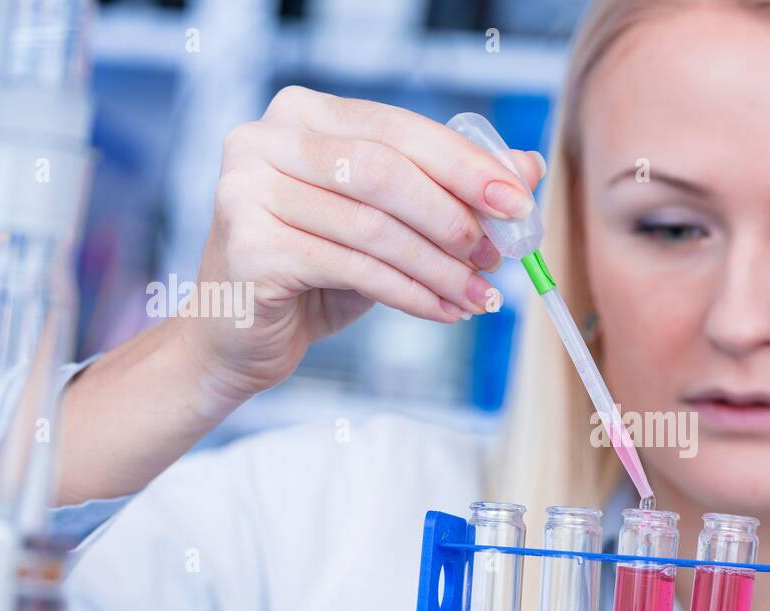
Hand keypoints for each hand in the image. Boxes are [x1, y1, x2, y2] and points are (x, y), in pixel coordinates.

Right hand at [185, 86, 545, 404]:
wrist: (241, 336)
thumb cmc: (316, 271)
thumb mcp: (390, 224)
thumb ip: (449, 189)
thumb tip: (528, 168)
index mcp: (303, 115)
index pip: (399, 129)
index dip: (464, 165)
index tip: (517, 201)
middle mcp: (265, 141)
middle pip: (385, 170)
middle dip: (452, 215)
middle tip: (496, 255)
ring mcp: (247, 191)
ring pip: (372, 225)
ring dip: (439, 267)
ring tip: (480, 295)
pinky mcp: (249, 247)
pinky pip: (352, 268)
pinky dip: (410, 293)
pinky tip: (442, 311)